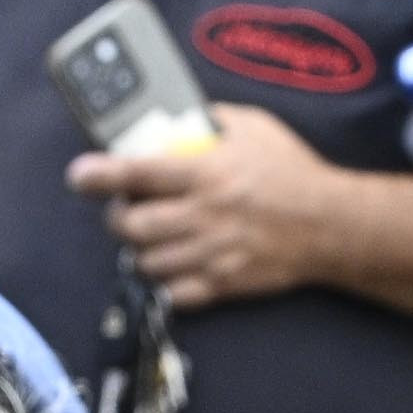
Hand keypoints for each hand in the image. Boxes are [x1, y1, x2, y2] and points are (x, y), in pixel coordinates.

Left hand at [65, 106, 349, 314]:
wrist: (332, 225)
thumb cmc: (293, 171)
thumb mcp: (253, 127)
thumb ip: (211, 120)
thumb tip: (176, 118)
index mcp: (207, 172)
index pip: (138, 173)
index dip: (100, 175)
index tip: (79, 176)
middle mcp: (204, 216)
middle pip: (131, 225)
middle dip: (118, 217)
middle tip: (125, 209)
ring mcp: (212, 254)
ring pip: (146, 262)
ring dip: (139, 250)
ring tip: (151, 237)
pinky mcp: (223, 284)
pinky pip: (173, 294)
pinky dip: (163, 282)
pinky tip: (171, 265)